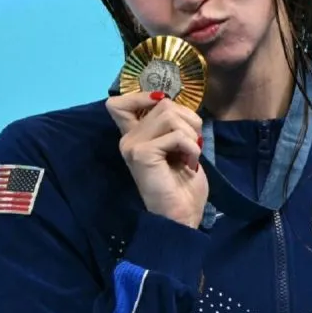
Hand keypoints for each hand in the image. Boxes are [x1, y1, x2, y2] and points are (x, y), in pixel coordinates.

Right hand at [106, 91, 208, 228]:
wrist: (182, 216)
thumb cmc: (183, 183)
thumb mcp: (178, 145)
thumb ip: (170, 124)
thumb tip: (172, 101)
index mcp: (134, 136)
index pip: (118, 103)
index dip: (143, 96)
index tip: (166, 116)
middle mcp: (128, 138)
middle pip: (163, 103)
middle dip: (189, 120)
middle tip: (193, 144)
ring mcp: (132, 145)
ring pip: (170, 114)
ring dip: (191, 134)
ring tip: (191, 155)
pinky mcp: (142, 154)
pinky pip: (176, 135)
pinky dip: (191, 147)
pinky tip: (189, 164)